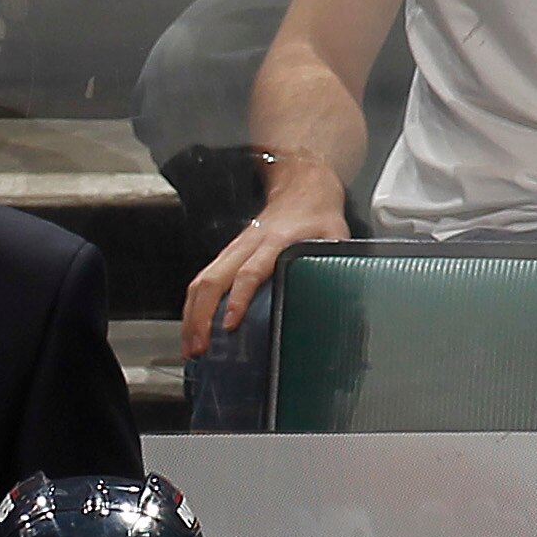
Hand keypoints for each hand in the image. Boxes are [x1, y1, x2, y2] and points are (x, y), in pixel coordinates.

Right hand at [180, 157, 347, 359]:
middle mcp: (248, 245)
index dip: (238, 299)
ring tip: (190, 347)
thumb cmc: (318, 217)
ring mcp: (233, 250)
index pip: (250, 272)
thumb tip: (347, 297)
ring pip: (202, 281)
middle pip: (214, 280)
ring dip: (191, 315)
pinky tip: (191, 329)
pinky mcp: (227, 255)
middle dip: (201, 315)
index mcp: (275, 242)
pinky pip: (201, 280)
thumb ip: (336, 263)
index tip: (229, 324)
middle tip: (200, 347)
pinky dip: (191, 307)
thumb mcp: (335, 236)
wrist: (302, 188)